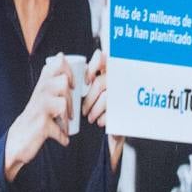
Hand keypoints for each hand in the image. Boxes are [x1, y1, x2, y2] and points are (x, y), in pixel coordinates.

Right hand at [3, 55, 71, 181]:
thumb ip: (51, 81)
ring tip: (65, 123)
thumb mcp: (41, 98)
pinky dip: (63, 135)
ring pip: (63, 102)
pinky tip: (63, 139)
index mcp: (42, 86)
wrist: (16, 142)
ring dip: (68, 115)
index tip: (72, 83)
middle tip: (69, 108)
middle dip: (71, 95)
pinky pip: (60, 127)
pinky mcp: (41, 124)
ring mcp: (39, 108)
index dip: (67, 68)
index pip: (55, 64)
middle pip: (62, 81)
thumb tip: (62, 58)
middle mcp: (39, 94)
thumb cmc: (33, 120)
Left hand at [79, 51, 124, 171]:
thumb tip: (62, 65)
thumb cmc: (103, 110)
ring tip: (90, 117)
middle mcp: (120, 80)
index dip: (92, 66)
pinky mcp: (129, 109)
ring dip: (94, 108)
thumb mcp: (97, 93)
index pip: (102, 58)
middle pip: (100, 83)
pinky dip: (104, 117)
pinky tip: (100, 121)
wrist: (116, 133)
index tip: (86, 81)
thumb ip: (88, 80)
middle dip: (89, 98)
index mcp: (110, 72)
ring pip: (106, 97)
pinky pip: (113, 110)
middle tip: (83, 110)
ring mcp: (126, 94)